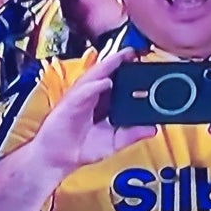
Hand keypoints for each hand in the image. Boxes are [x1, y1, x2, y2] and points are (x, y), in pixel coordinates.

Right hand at [31, 47, 156, 175]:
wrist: (58, 159)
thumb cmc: (80, 148)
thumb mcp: (113, 142)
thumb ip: (132, 134)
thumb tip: (153, 128)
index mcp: (100, 103)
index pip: (115, 82)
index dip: (127, 70)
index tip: (143, 62)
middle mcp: (90, 97)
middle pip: (104, 74)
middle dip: (118, 61)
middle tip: (134, 51)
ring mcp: (78, 100)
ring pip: (93, 78)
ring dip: (106, 66)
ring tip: (121, 57)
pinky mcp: (68, 106)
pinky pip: (81, 93)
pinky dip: (93, 86)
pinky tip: (104, 82)